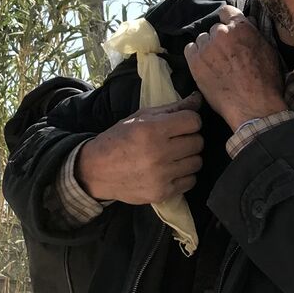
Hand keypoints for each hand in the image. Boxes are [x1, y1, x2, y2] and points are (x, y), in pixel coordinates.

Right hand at [76, 93, 203, 204]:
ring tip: (173, 156)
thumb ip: (171, 108)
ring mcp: (162, 175)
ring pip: (197, 162)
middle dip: (190, 139)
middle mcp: (159, 153)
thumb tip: (198, 99)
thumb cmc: (119, 139)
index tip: (181, 124)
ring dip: (188, 158)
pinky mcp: (162, 192)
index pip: (193, 121)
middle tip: (176, 141)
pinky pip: (190, 181)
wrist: (96, 170)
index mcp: (152, 130)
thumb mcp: (140, 117)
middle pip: (198, 142)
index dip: (189, 120)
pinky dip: (184, 175)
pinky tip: (171, 170)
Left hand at [184, 4, 285, 129]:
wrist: (253, 106)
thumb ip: (255, 33)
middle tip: (227, 55)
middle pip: (215, 29)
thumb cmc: (266, 82)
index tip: (230, 30)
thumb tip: (246, 20)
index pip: (226, 11)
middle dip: (221, 39)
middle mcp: (222, 33)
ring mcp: (207, 47)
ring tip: (217, 64)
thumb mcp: (269, 51)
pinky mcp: (195, 62)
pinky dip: (196, 56)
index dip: (228, 20)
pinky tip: (205, 66)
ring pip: (203, 40)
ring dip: (208, 48)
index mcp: (241, 27)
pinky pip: (190, 50)